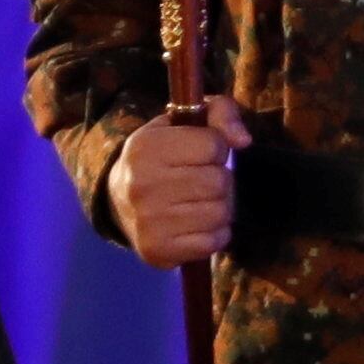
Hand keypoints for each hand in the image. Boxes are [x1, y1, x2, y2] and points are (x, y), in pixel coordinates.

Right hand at [106, 95, 252, 267]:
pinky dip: (214, 233)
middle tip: (202, 180)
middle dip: (219, 179)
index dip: (215, 148)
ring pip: (220, 213)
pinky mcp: (157, 250)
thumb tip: (244, 140)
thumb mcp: (183, 122)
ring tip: (200, 201)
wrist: (119, 202)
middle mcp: (141, 185)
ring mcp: (148, 221)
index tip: (199, 153)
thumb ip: (221, 112)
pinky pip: (214, 242)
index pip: (213, 144)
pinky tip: (197, 225)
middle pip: (219, 181)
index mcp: (145, 147)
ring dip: (219, 207)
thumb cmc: (162, 157)